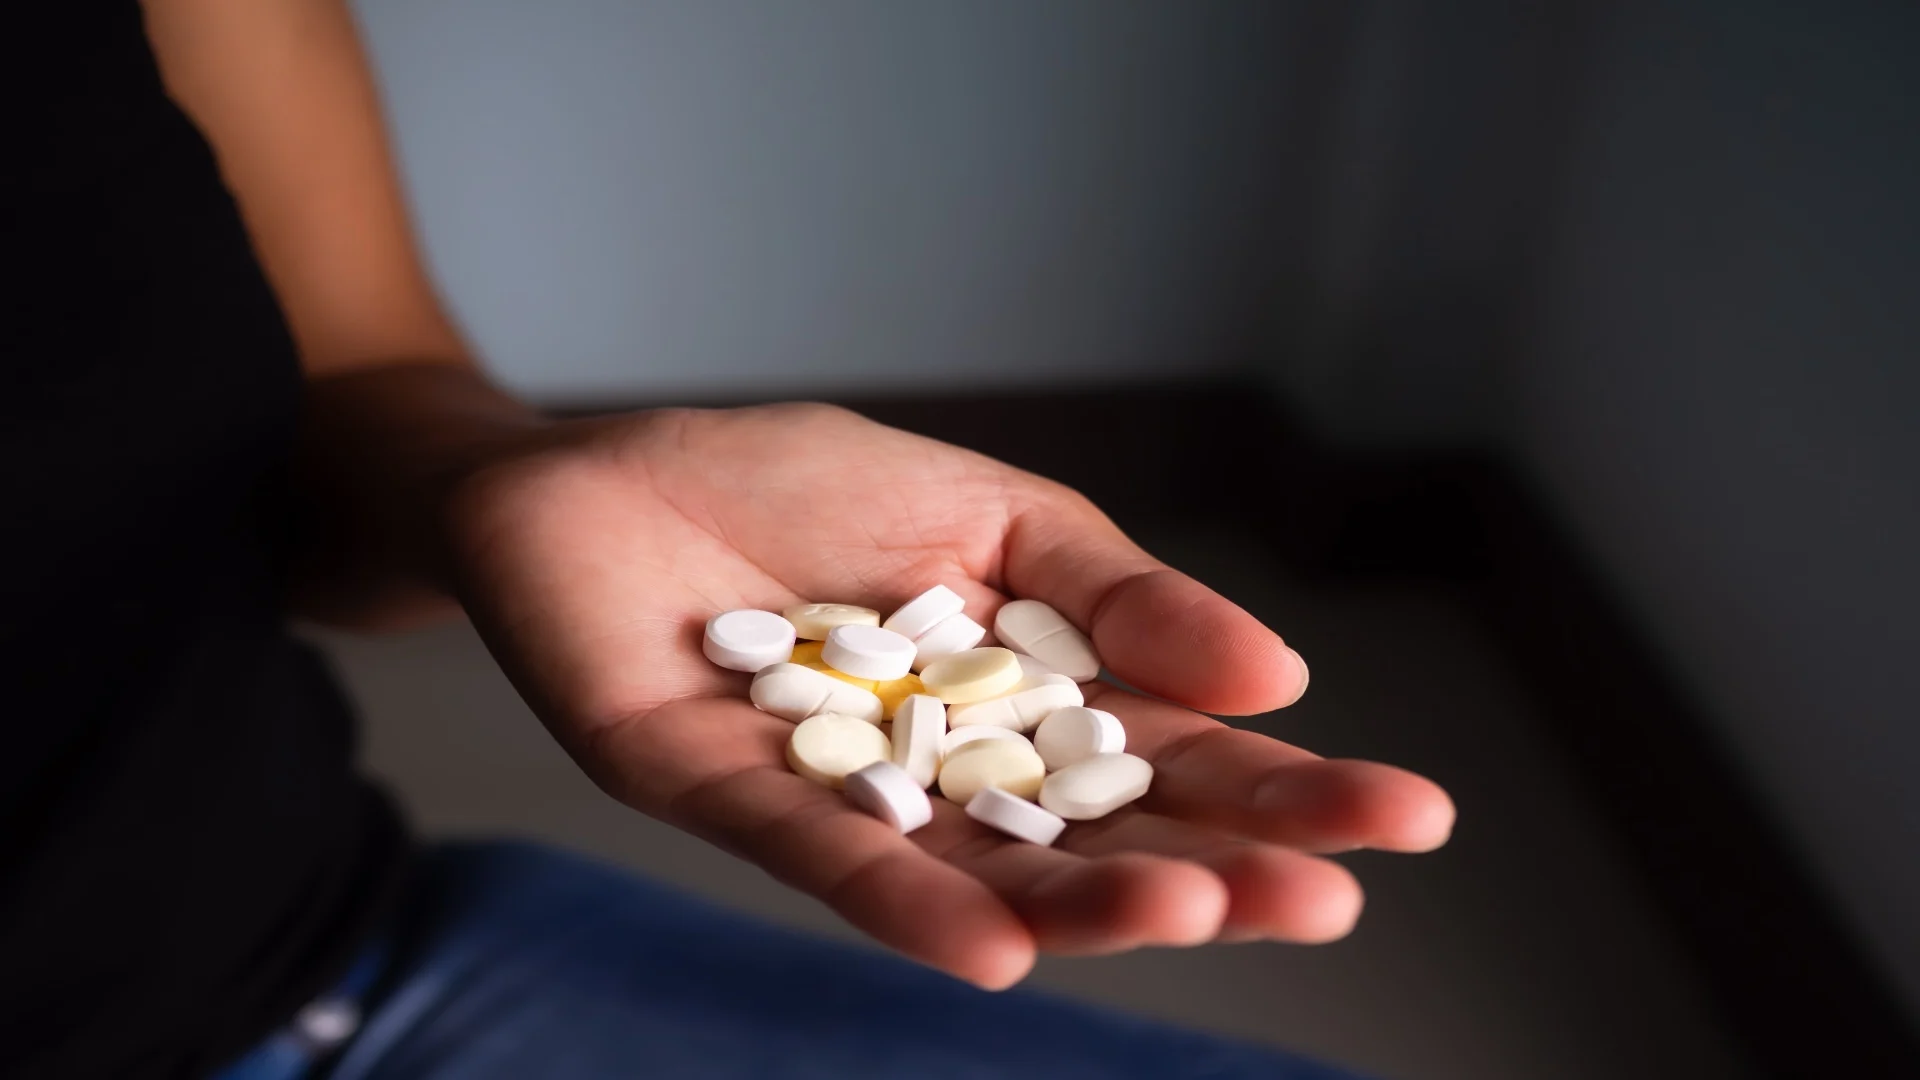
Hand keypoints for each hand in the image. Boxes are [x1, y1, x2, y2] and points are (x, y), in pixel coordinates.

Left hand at [442, 402, 1454, 987]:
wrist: (600, 471)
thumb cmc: (796, 487)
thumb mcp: (994, 509)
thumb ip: (1118, 592)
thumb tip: (1275, 673)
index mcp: (1024, 704)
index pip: (1176, 759)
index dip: (1285, 790)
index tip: (1410, 817)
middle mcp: (948, 776)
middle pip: (1099, 838)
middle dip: (1215, 868)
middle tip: (1326, 897)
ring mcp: (842, 798)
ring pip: (983, 871)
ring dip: (1086, 904)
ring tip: (1192, 911)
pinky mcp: (722, 797)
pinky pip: (825, 860)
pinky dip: (909, 901)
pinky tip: (996, 950)